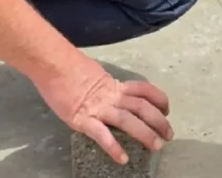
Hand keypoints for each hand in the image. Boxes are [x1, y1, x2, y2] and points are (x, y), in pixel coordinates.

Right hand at [34, 56, 172, 164]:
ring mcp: (98, 108)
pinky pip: (101, 134)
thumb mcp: (94, 75)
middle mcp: (111, 96)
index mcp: (114, 85)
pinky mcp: (82, 119)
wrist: (52, 64)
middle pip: (141, 107)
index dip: (159, 99)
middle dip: (158, 121)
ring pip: (127, 120)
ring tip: (156, 146)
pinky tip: (122, 158)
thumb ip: (105, 88)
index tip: (167, 109)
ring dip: (144, 134)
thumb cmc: (69, 67)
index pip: (144, 90)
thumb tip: (112, 94)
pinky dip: (113, 147)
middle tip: (168, 135)